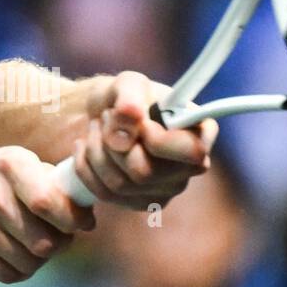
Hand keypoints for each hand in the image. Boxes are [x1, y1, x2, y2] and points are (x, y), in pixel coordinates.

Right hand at [0, 146, 95, 282]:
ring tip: (33, 246)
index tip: (81, 224)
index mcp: (9, 165)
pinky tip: (13, 255)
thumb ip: (54, 184)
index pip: (47, 202)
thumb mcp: (18, 165)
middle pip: (43, 242)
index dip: (72, 220)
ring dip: (39, 260)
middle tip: (57, 239)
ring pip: (28, 263)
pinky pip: (8, 275)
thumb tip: (87, 214)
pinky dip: (18, 270)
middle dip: (59, 245)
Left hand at [70, 71, 218, 208]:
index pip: (191, 153)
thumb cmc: (127, 96)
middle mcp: (191, 167)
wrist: (107, 114)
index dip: (158, 140)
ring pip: (120, 185)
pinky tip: (87, 146)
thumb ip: (129, 98)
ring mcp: (166, 189)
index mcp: (201, 133)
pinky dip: (86, 166)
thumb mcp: (127, 83)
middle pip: (145, 173)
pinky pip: (104, 194)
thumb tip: (125, 135)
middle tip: (107, 116)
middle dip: (114, 142)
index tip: (140, 122)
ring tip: (97, 127)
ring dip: (96, 150)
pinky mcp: (140, 203)